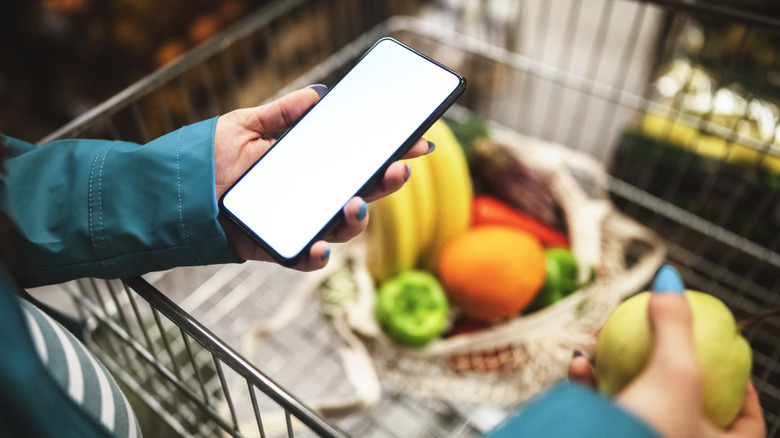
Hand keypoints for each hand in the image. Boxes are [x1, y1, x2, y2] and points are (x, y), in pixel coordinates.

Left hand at [213, 86, 429, 270]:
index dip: (389, 152)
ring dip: (357, 218)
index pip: (359, 159)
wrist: (174, 194)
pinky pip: (306, 257)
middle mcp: (312, 195)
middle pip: (361, 193)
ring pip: (342, 227)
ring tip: (354, 203)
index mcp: (311, 166)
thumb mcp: (245, 125)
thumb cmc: (209, 159)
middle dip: (385, 182)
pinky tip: (319, 245)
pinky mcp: (280, 247)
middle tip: (398, 168)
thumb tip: (320, 93)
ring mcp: (300, 222)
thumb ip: (282, 112)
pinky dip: (317, 254)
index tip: (417, 141)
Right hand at [568, 268, 765, 437]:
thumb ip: (674, 325)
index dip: (743, 389)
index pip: (748, 421)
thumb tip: (672, 279)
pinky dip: (592, 389)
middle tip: (664, 349)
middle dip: (670, 372)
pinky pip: (607, 414)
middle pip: (687, 409)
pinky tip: (579, 364)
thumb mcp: (674, 372)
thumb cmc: (649, 433)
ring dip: (623, 373)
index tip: (729, 362)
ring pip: (641, 409)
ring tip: (609, 346)